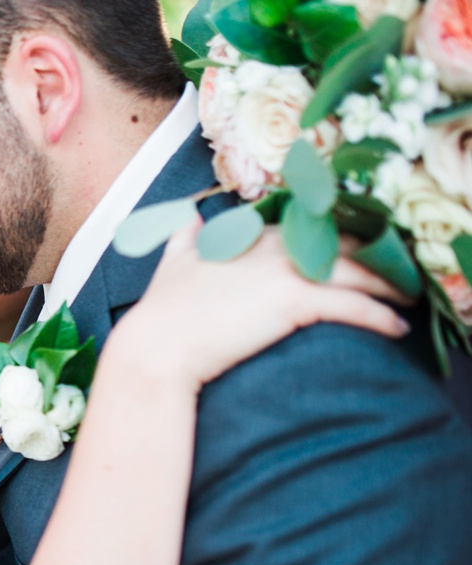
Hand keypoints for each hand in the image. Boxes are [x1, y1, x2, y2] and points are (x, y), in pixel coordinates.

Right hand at [118, 217, 413, 389]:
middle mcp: (273, 245)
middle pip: (342, 243)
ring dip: (389, 284)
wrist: (157, 346)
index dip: (339, 237)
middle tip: (397, 271)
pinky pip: (353, 306)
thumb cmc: (163, 311)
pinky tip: (397, 327)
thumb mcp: (171, 261)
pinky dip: (380, 316)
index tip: (360, 249)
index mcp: (250, 235)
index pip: (309, 227)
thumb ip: (183, 236)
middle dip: (375, 256)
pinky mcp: (295, 302)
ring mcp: (285, 271)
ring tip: (408, 297)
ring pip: (356, 270)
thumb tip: (186, 217)